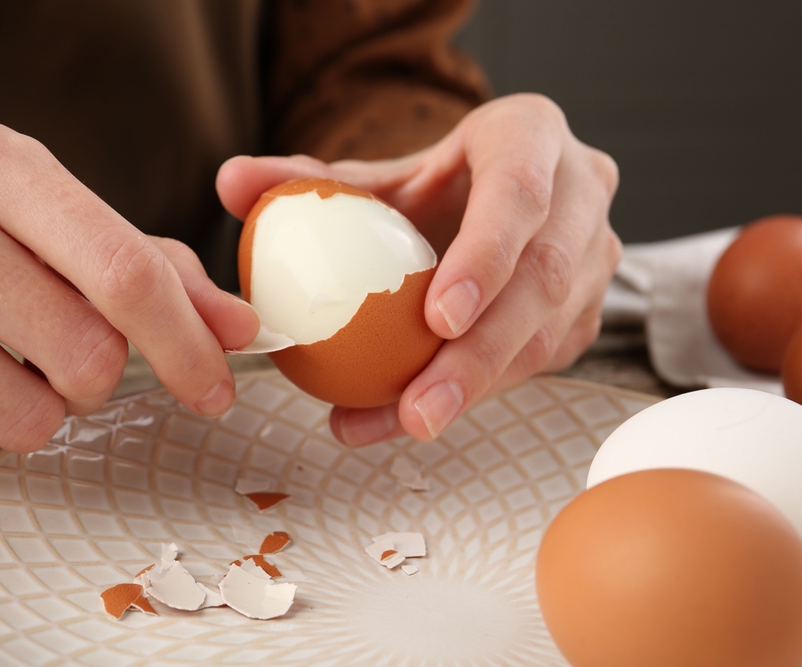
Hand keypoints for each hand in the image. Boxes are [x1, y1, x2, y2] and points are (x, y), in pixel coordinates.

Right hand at [0, 114, 257, 469]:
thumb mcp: (40, 216)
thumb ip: (146, 266)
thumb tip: (239, 328)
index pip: (126, 271)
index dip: (188, 342)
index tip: (218, 388)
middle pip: (89, 358)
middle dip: (93, 376)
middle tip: (49, 347)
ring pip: (30, 420)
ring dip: (30, 408)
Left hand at [218, 93, 620, 444]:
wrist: (498, 193)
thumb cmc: (436, 182)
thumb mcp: (379, 175)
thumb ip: (307, 180)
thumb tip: (231, 183)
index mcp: (532, 135)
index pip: (520, 193)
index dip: (485, 256)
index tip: (437, 318)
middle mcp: (580, 193)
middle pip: (542, 280)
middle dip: (480, 355)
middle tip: (417, 409)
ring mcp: (594, 255)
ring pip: (550, 332)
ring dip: (478, 389)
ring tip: (406, 424)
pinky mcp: (586, 308)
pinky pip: (541, 361)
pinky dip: (480, 393)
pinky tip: (417, 414)